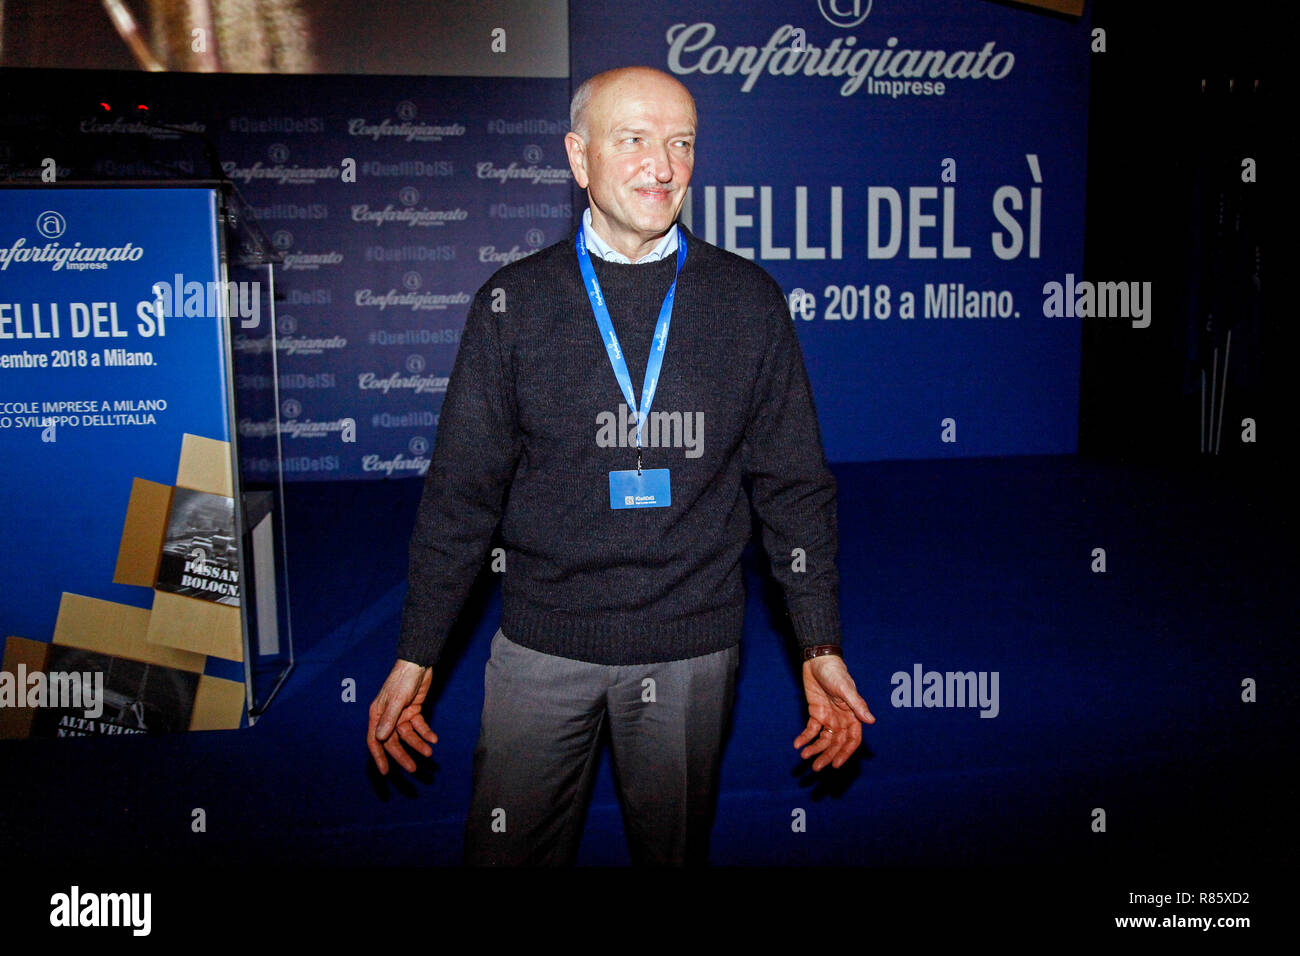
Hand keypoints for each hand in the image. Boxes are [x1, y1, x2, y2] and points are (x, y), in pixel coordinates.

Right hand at [367, 658, 436, 773]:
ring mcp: (401, 714)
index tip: (385, 772)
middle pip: (393, 741)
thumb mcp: (396, 700)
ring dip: (418, 744)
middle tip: (412, 768)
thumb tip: (379, 738)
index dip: (379, 757)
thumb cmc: (403, 679)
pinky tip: (433, 739)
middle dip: (402, 755)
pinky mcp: (414, 710)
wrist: (419, 663)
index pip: (375, 740)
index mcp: (377, 714)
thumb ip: (389, 719)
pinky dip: (426, 732)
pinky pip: (419, 726)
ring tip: (429, 752)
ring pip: (408, 735)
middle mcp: (387, 717)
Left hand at [793, 654, 874, 770]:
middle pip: (836, 744)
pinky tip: (798, 744)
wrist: (818, 661)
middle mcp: (841, 720)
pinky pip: (811, 730)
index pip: (852, 740)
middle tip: (817, 767)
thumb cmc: (836, 673)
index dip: (845, 753)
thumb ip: (857, 704)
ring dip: (815, 749)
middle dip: (827, 756)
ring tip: (805, 757)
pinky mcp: (816, 713)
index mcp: (852, 716)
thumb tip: (871, 721)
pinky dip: (805, 737)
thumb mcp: (845, 688)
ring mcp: (828, 717)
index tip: (836, 765)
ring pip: (824, 740)